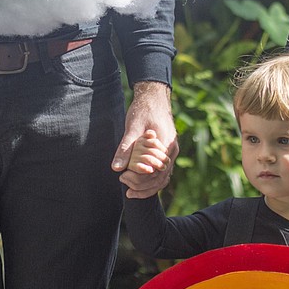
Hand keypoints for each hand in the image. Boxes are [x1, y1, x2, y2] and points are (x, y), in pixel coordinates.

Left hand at [112, 81, 177, 197]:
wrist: (153, 97)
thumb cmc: (143, 110)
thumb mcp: (132, 128)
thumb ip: (125, 149)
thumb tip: (116, 168)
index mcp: (166, 145)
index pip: (154, 172)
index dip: (138, 178)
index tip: (123, 178)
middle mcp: (171, 151)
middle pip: (159, 178)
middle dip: (141, 186)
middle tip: (124, 186)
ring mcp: (171, 153)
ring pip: (162, 178)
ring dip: (147, 187)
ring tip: (130, 191)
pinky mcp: (166, 153)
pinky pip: (162, 173)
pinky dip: (151, 181)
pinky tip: (138, 184)